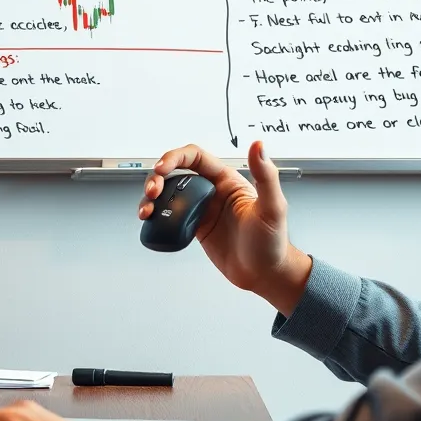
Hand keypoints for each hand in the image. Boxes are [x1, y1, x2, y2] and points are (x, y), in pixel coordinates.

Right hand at [139, 139, 311, 314]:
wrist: (264, 274)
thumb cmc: (273, 242)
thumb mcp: (273, 207)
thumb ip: (266, 175)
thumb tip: (259, 146)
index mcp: (228, 180)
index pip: (195, 157)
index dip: (175, 158)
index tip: (162, 169)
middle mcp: (213, 191)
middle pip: (177, 173)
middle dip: (158, 178)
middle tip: (152, 192)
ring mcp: (203, 209)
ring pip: (170, 193)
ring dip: (153, 197)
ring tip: (147, 209)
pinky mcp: (196, 226)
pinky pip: (170, 214)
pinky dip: (157, 214)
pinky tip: (152, 219)